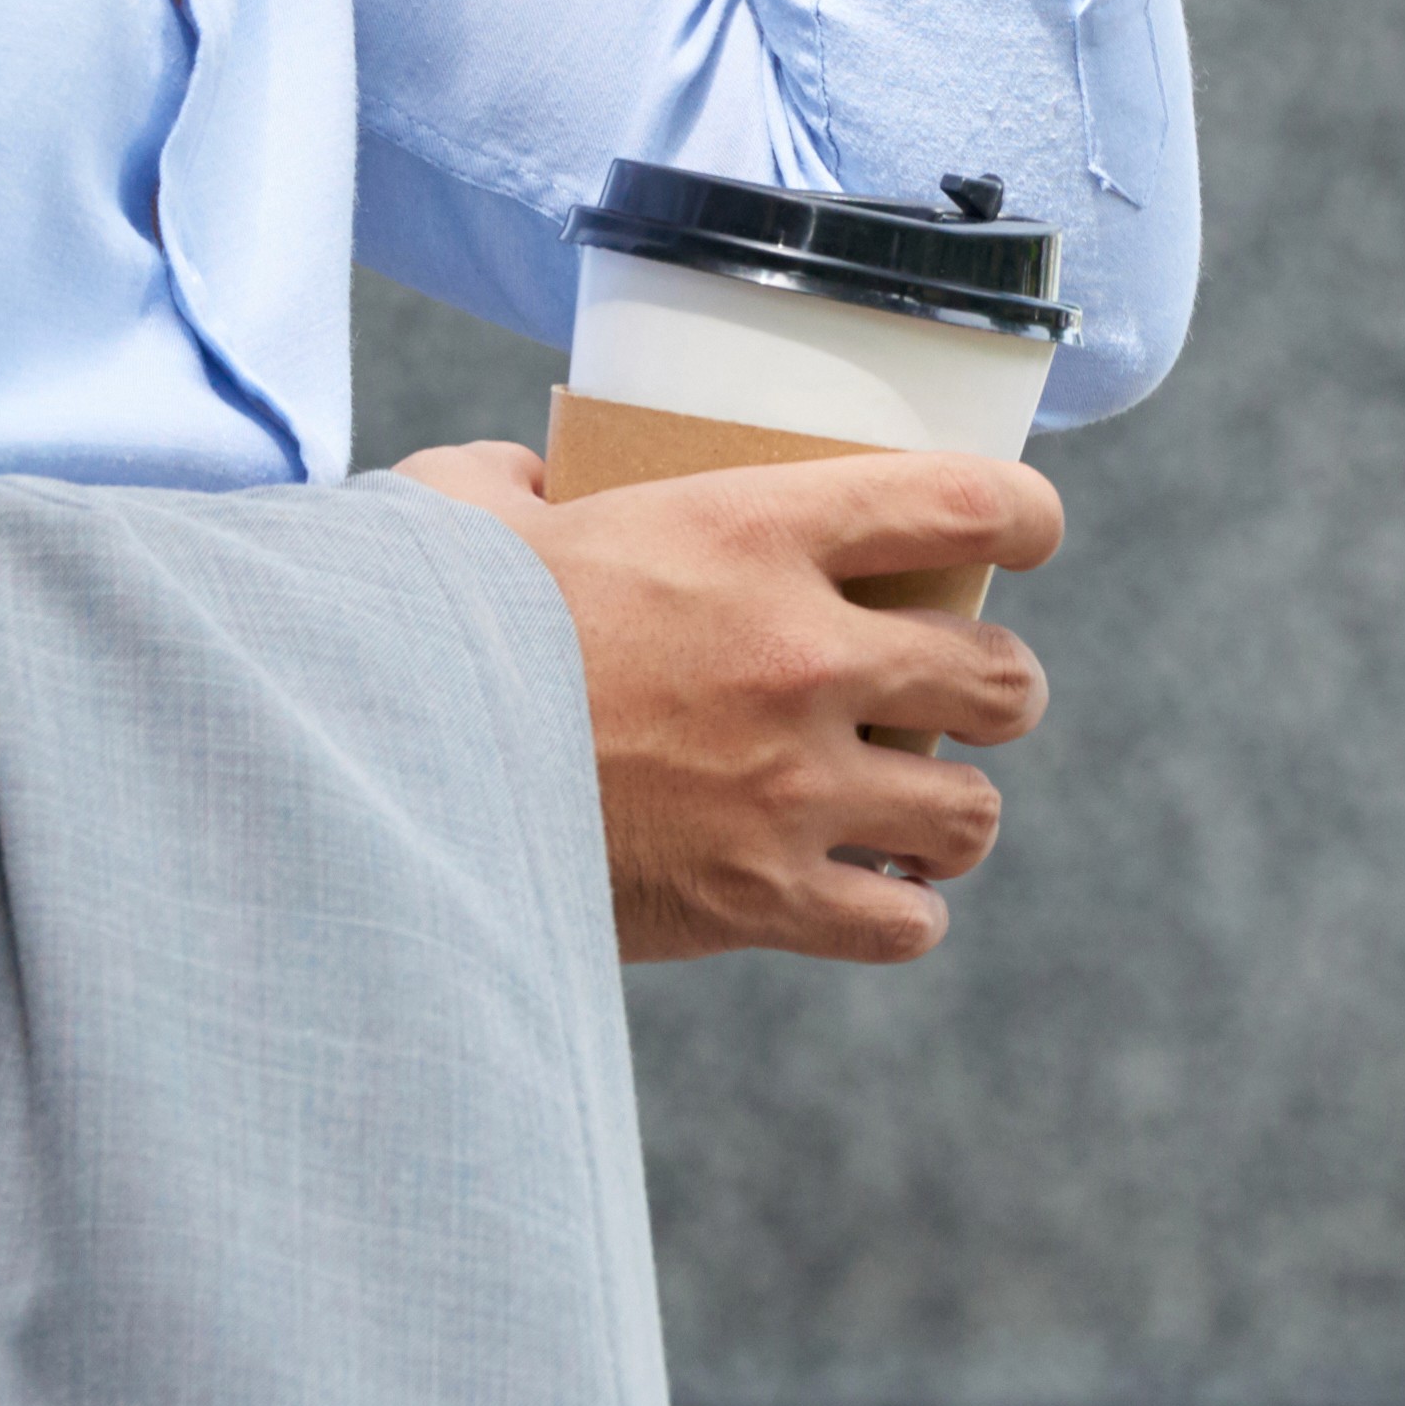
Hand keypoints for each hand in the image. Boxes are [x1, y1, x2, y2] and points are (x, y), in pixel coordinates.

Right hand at [398, 436, 1061, 966]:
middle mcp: (800, 656)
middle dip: (999, 687)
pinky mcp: (759, 898)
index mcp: (750, 531)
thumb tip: (538, 484)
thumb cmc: (415, 625)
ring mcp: (792, 788)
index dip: (1026, 517)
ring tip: (919, 807)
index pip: (964, 504)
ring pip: (970, 813)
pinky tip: (870, 894)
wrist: (376, 770)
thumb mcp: (467, 509)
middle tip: (963, 692)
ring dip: (953, 810)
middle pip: (1000, 678)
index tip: (1028, 534)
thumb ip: (524, 480)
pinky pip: (903, 924)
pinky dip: (898, 912)